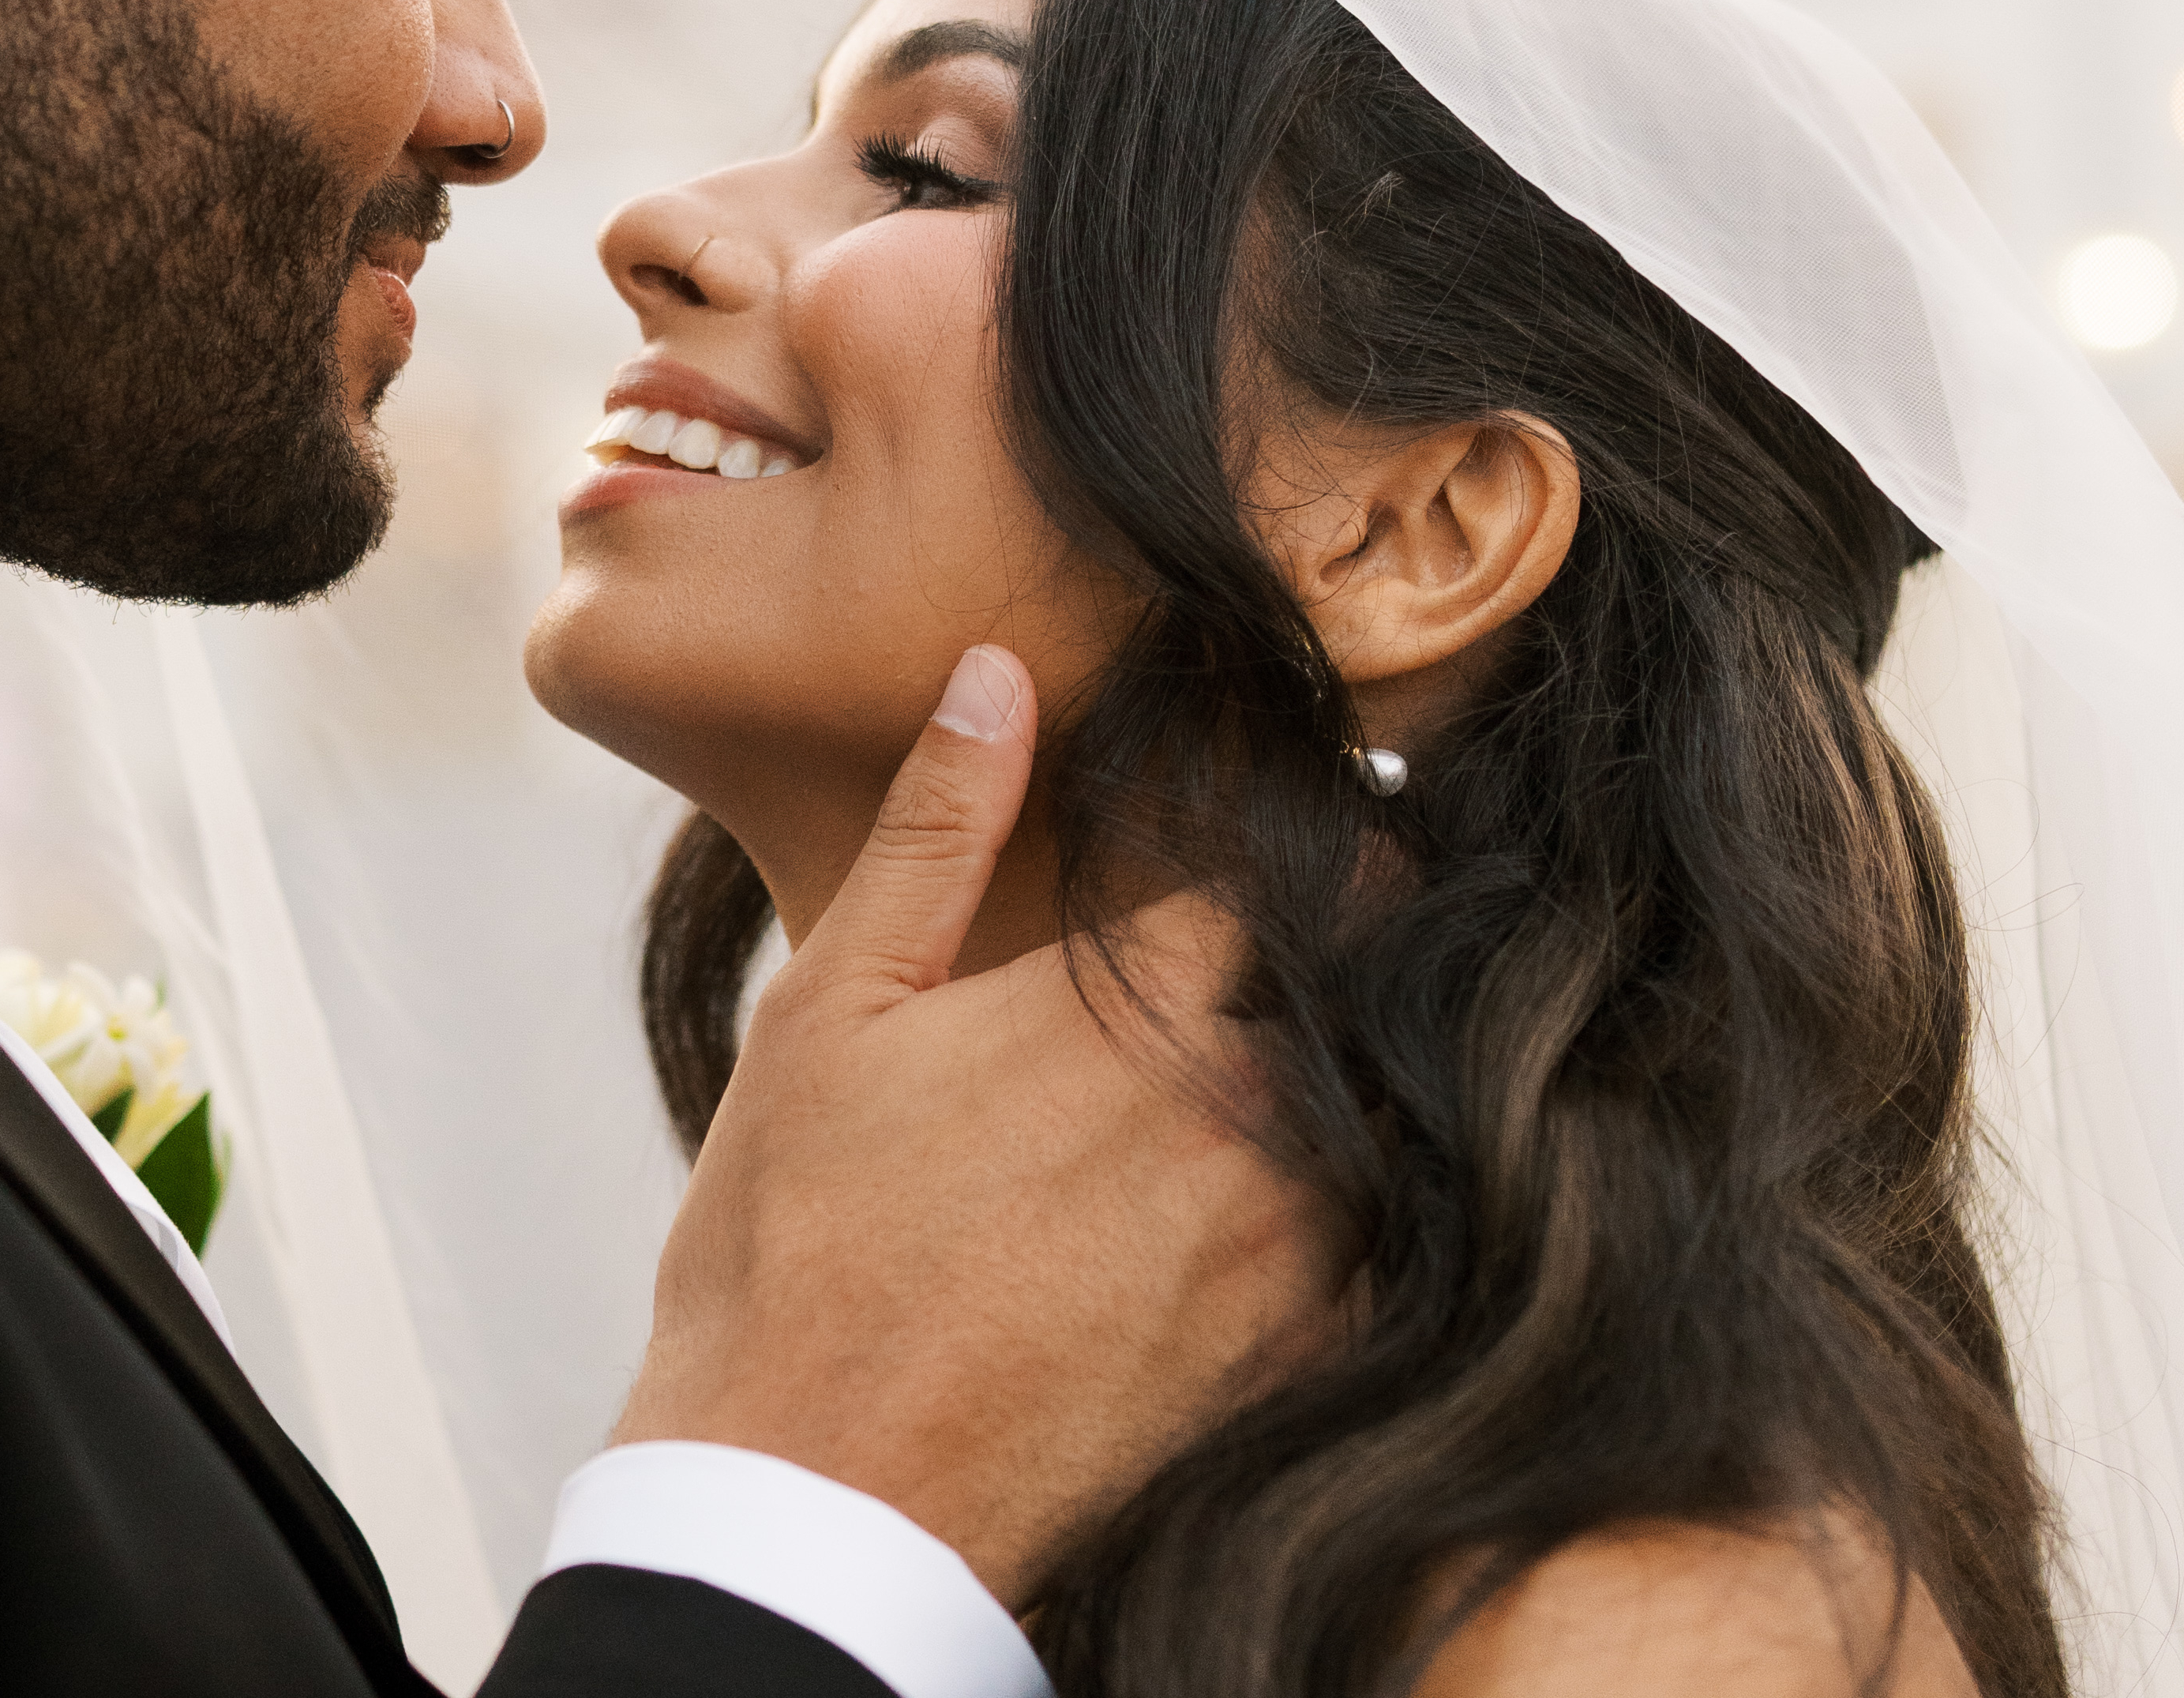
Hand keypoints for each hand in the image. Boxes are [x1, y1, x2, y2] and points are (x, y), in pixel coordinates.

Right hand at [612, 645, 1336, 1614]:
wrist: (817, 1509)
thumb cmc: (794, 1246)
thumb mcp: (831, 1011)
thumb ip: (934, 834)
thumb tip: (995, 675)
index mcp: (1134, 1015)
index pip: (1305, 869)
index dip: (1312, 826)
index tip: (1312, 804)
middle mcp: (1245, 1123)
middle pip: (1372, 983)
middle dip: (1352, 938)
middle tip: (1315, 914)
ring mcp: (1288, 1257)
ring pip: (1388, 1109)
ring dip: (1356, 1063)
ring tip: (1289, 1047)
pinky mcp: (1296, 1363)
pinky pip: (1390, 1245)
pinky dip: (1366, 1197)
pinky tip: (1278, 1190)